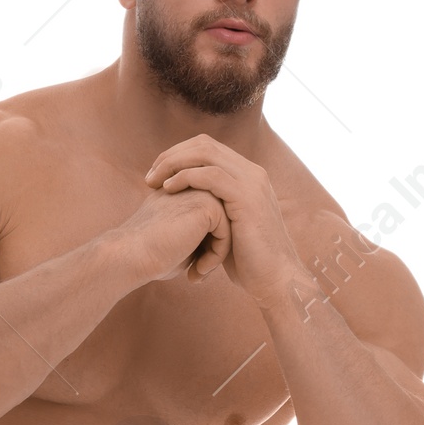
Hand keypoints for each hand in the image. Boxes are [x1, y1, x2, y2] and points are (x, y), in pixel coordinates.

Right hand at [115, 183, 231, 286]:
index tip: (192, 269)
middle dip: (215, 251)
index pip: (212, 221)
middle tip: (197, 273)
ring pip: (229, 226)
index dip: (206, 249)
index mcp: (182, 191)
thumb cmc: (151, 257)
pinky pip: (228, 232)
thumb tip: (221, 244)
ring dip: (217, 255)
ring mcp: (201, 191)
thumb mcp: (181, 242)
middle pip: (223, 222)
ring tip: (198, 272)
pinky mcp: (208, 204)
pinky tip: (199, 268)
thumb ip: (201, 235)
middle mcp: (192, 186)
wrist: (131, 255)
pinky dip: (217, 256)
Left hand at [142, 135, 305, 307]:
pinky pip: (211, 175)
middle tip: (149, 178)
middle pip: (203, 145)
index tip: (155, 177)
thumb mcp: (226, 227)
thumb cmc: (249, 261)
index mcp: (246, 175)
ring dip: (173, 164)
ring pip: (205, 154)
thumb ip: (212, 210)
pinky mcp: (247, 198)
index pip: (207, 148)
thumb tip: (186, 208)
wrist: (275, 280)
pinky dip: (185, 178)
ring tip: (153, 182)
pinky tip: (168, 189)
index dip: (178, 156)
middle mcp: (251, 172)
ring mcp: (251, 182)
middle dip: (171, 156)